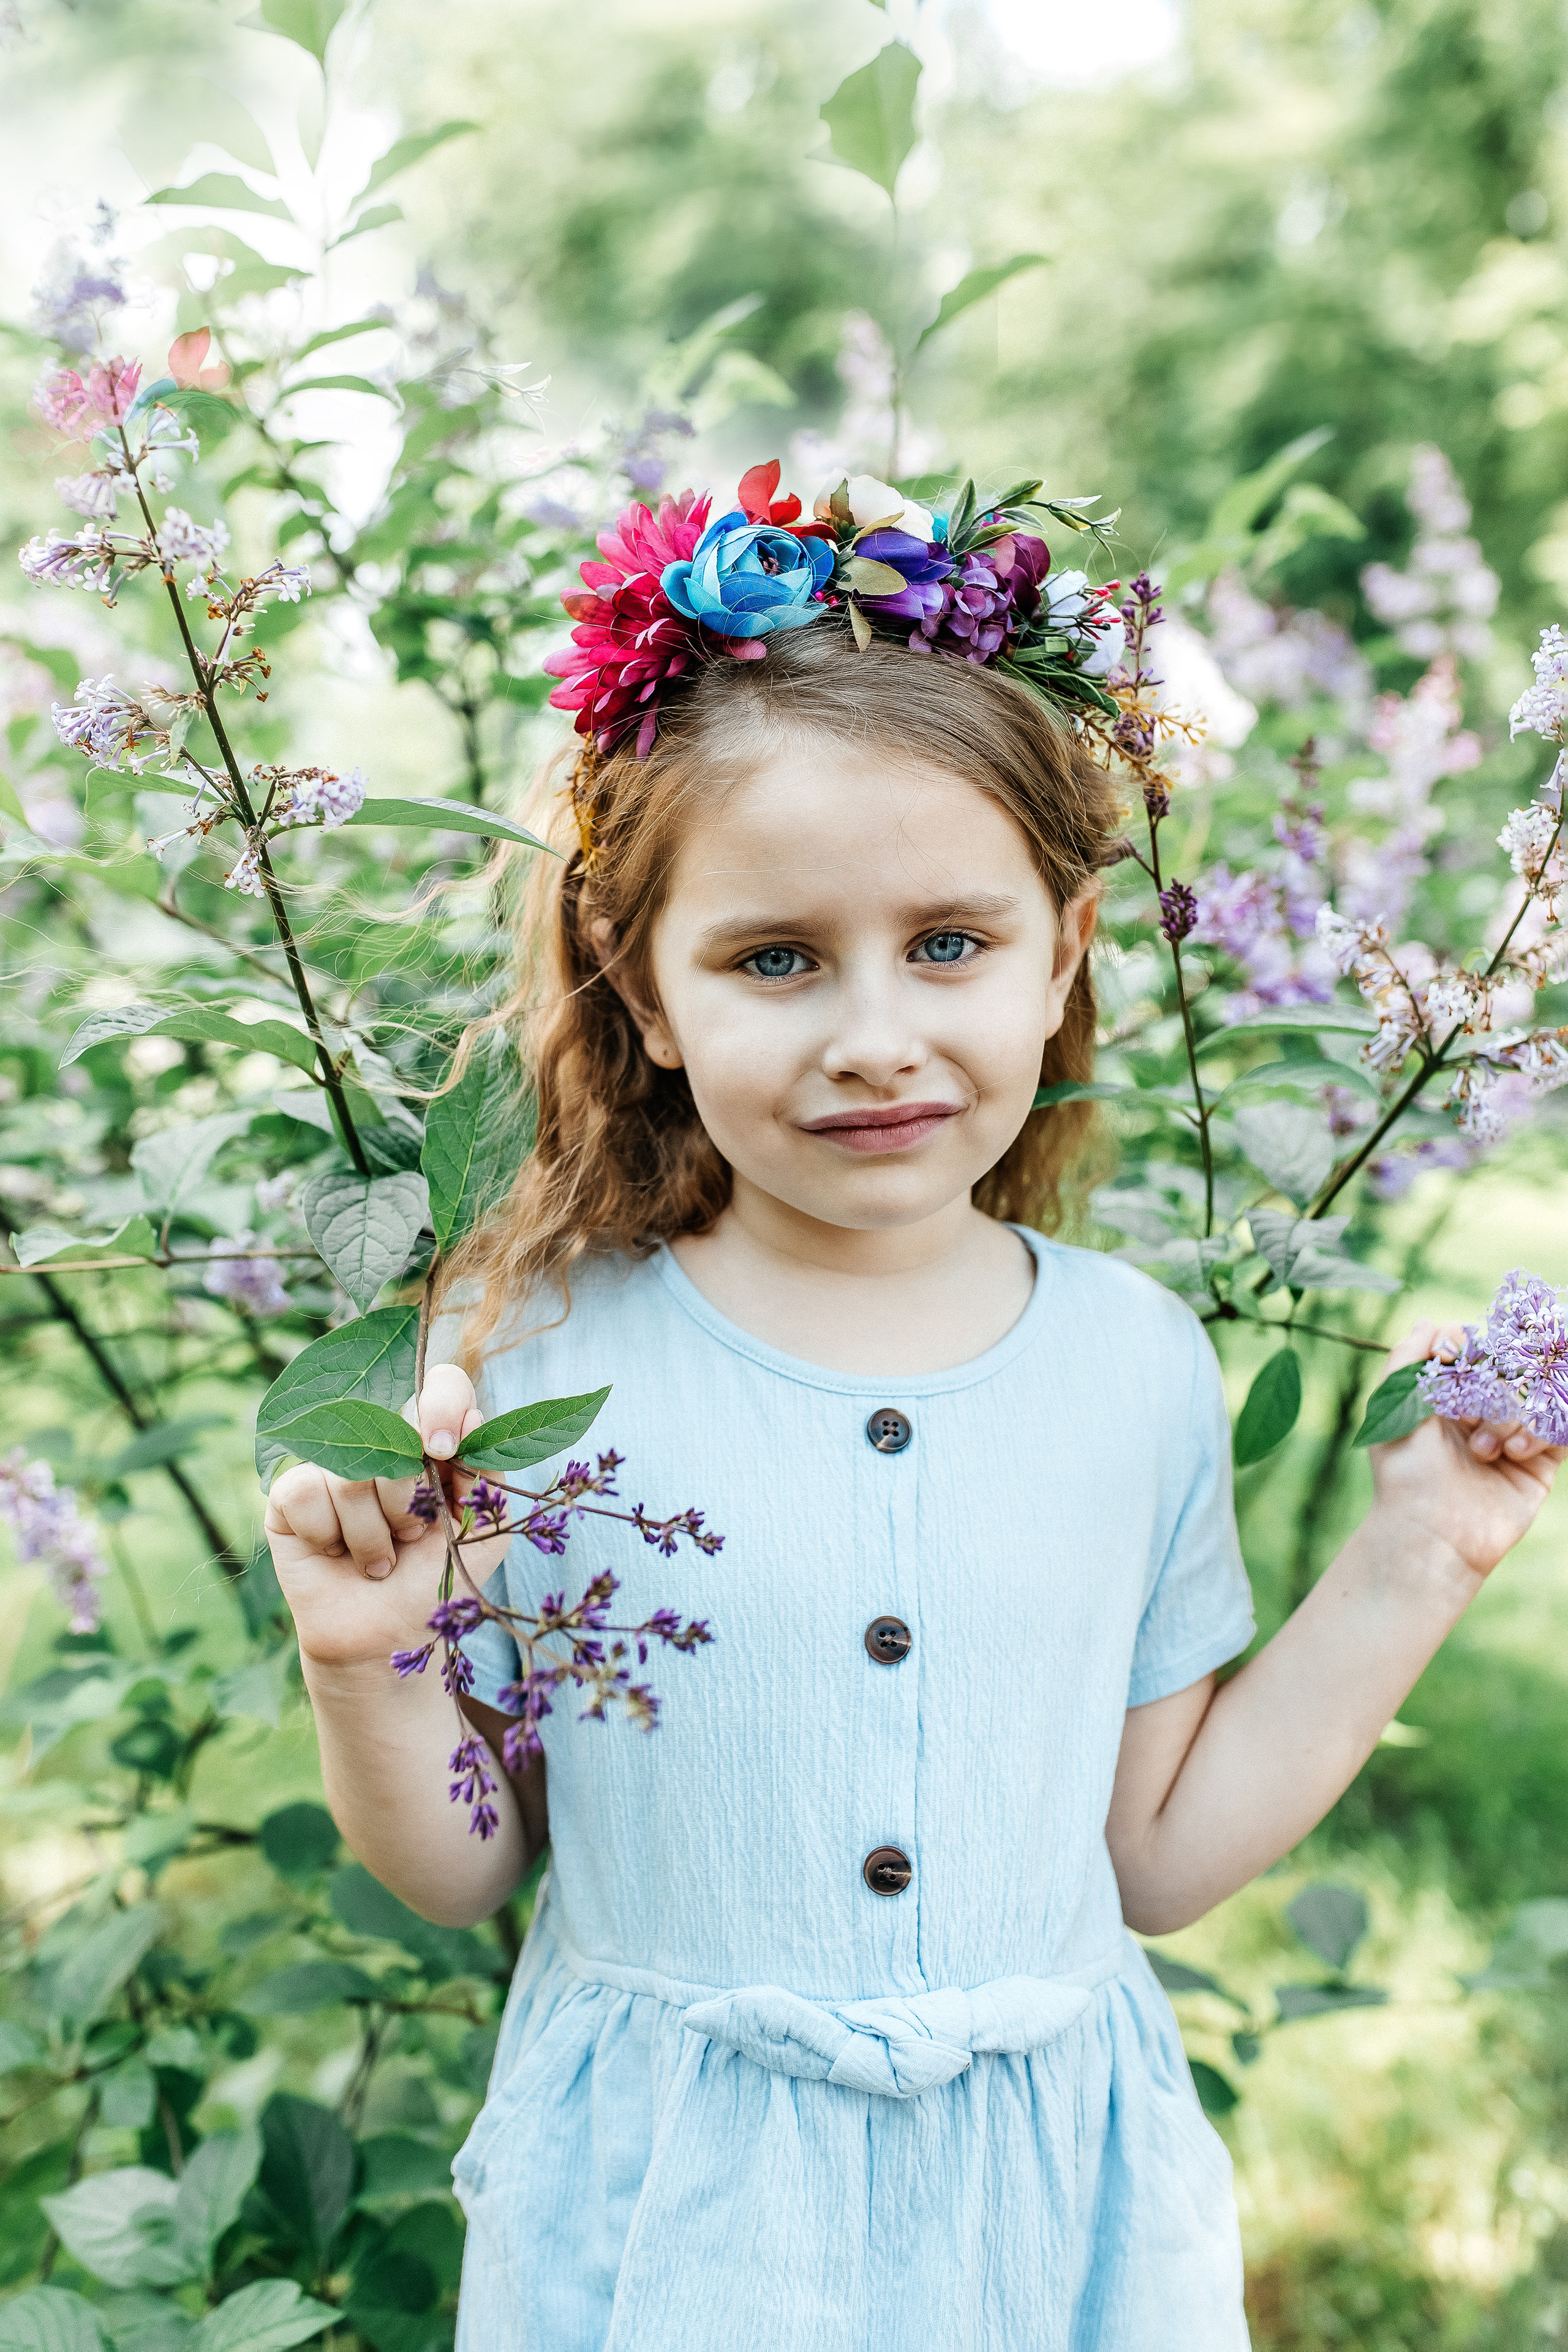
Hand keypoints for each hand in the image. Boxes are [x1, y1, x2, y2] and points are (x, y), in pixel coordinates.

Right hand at [265, 1364, 512, 1671]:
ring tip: (379, 1560)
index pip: (442, 1384)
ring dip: (373, 1535)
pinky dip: (328, 1536)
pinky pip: (305, 1491)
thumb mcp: (483, 1530)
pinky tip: (335, 1554)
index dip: (441, 1405)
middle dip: (409, 1499)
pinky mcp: (290, 1495)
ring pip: (350, 1475)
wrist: (389, 1638)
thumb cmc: (438, 1581)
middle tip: (412, 1536)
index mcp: (432, 1441)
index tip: (444, 1450)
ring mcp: (331, 1465)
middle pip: (393, 1430)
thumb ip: (485, 1472)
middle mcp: (381, 1441)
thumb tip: (471, 1418)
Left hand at [1367, 1320, 1563, 1580]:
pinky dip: (1540, 1433)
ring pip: (1535, 1399)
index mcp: (1447, 1397)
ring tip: (1484, 1451)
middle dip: (1495, 1390)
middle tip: (1473, 1413)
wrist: (1432, 1536)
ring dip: (1511, 1418)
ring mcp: (1512, 1438)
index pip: (1478, 1354)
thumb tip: (1430, 1320)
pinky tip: (1514, 1452)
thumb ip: (1407, 1358)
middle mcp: (1482, 1414)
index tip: (1474, 1361)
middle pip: (1512, 1372)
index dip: (1481, 1352)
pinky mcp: (1538, 1466)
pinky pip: (1559, 1430)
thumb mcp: (1391, 1407)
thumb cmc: (1406, 1473)